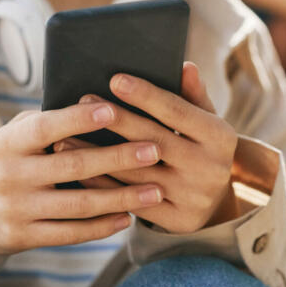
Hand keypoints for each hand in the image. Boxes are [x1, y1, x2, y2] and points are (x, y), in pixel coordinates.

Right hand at [0, 101, 165, 254]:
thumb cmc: (7, 161)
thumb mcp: (14, 136)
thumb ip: (49, 124)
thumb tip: (100, 104)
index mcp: (9, 142)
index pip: (47, 127)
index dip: (79, 119)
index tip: (114, 110)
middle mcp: (10, 175)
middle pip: (72, 166)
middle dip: (118, 158)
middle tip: (155, 150)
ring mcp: (16, 209)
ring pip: (78, 205)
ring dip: (121, 198)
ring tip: (156, 191)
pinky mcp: (22, 237)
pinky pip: (70, 232)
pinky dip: (101, 227)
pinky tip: (128, 218)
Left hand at [77, 62, 238, 233]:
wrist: (216, 204)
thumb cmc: (202, 149)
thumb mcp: (205, 121)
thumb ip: (193, 95)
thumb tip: (184, 66)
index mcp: (219, 137)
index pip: (176, 111)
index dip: (145, 95)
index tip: (114, 79)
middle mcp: (209, 168)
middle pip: (152, 140)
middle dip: (115, 120)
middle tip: (83, 103)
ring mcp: (193, 197)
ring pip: (136, 173)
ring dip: (98, 155)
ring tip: (66, 138)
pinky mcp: (177, 220)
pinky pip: (131, 200)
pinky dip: (103, 185)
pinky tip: (79, 170)